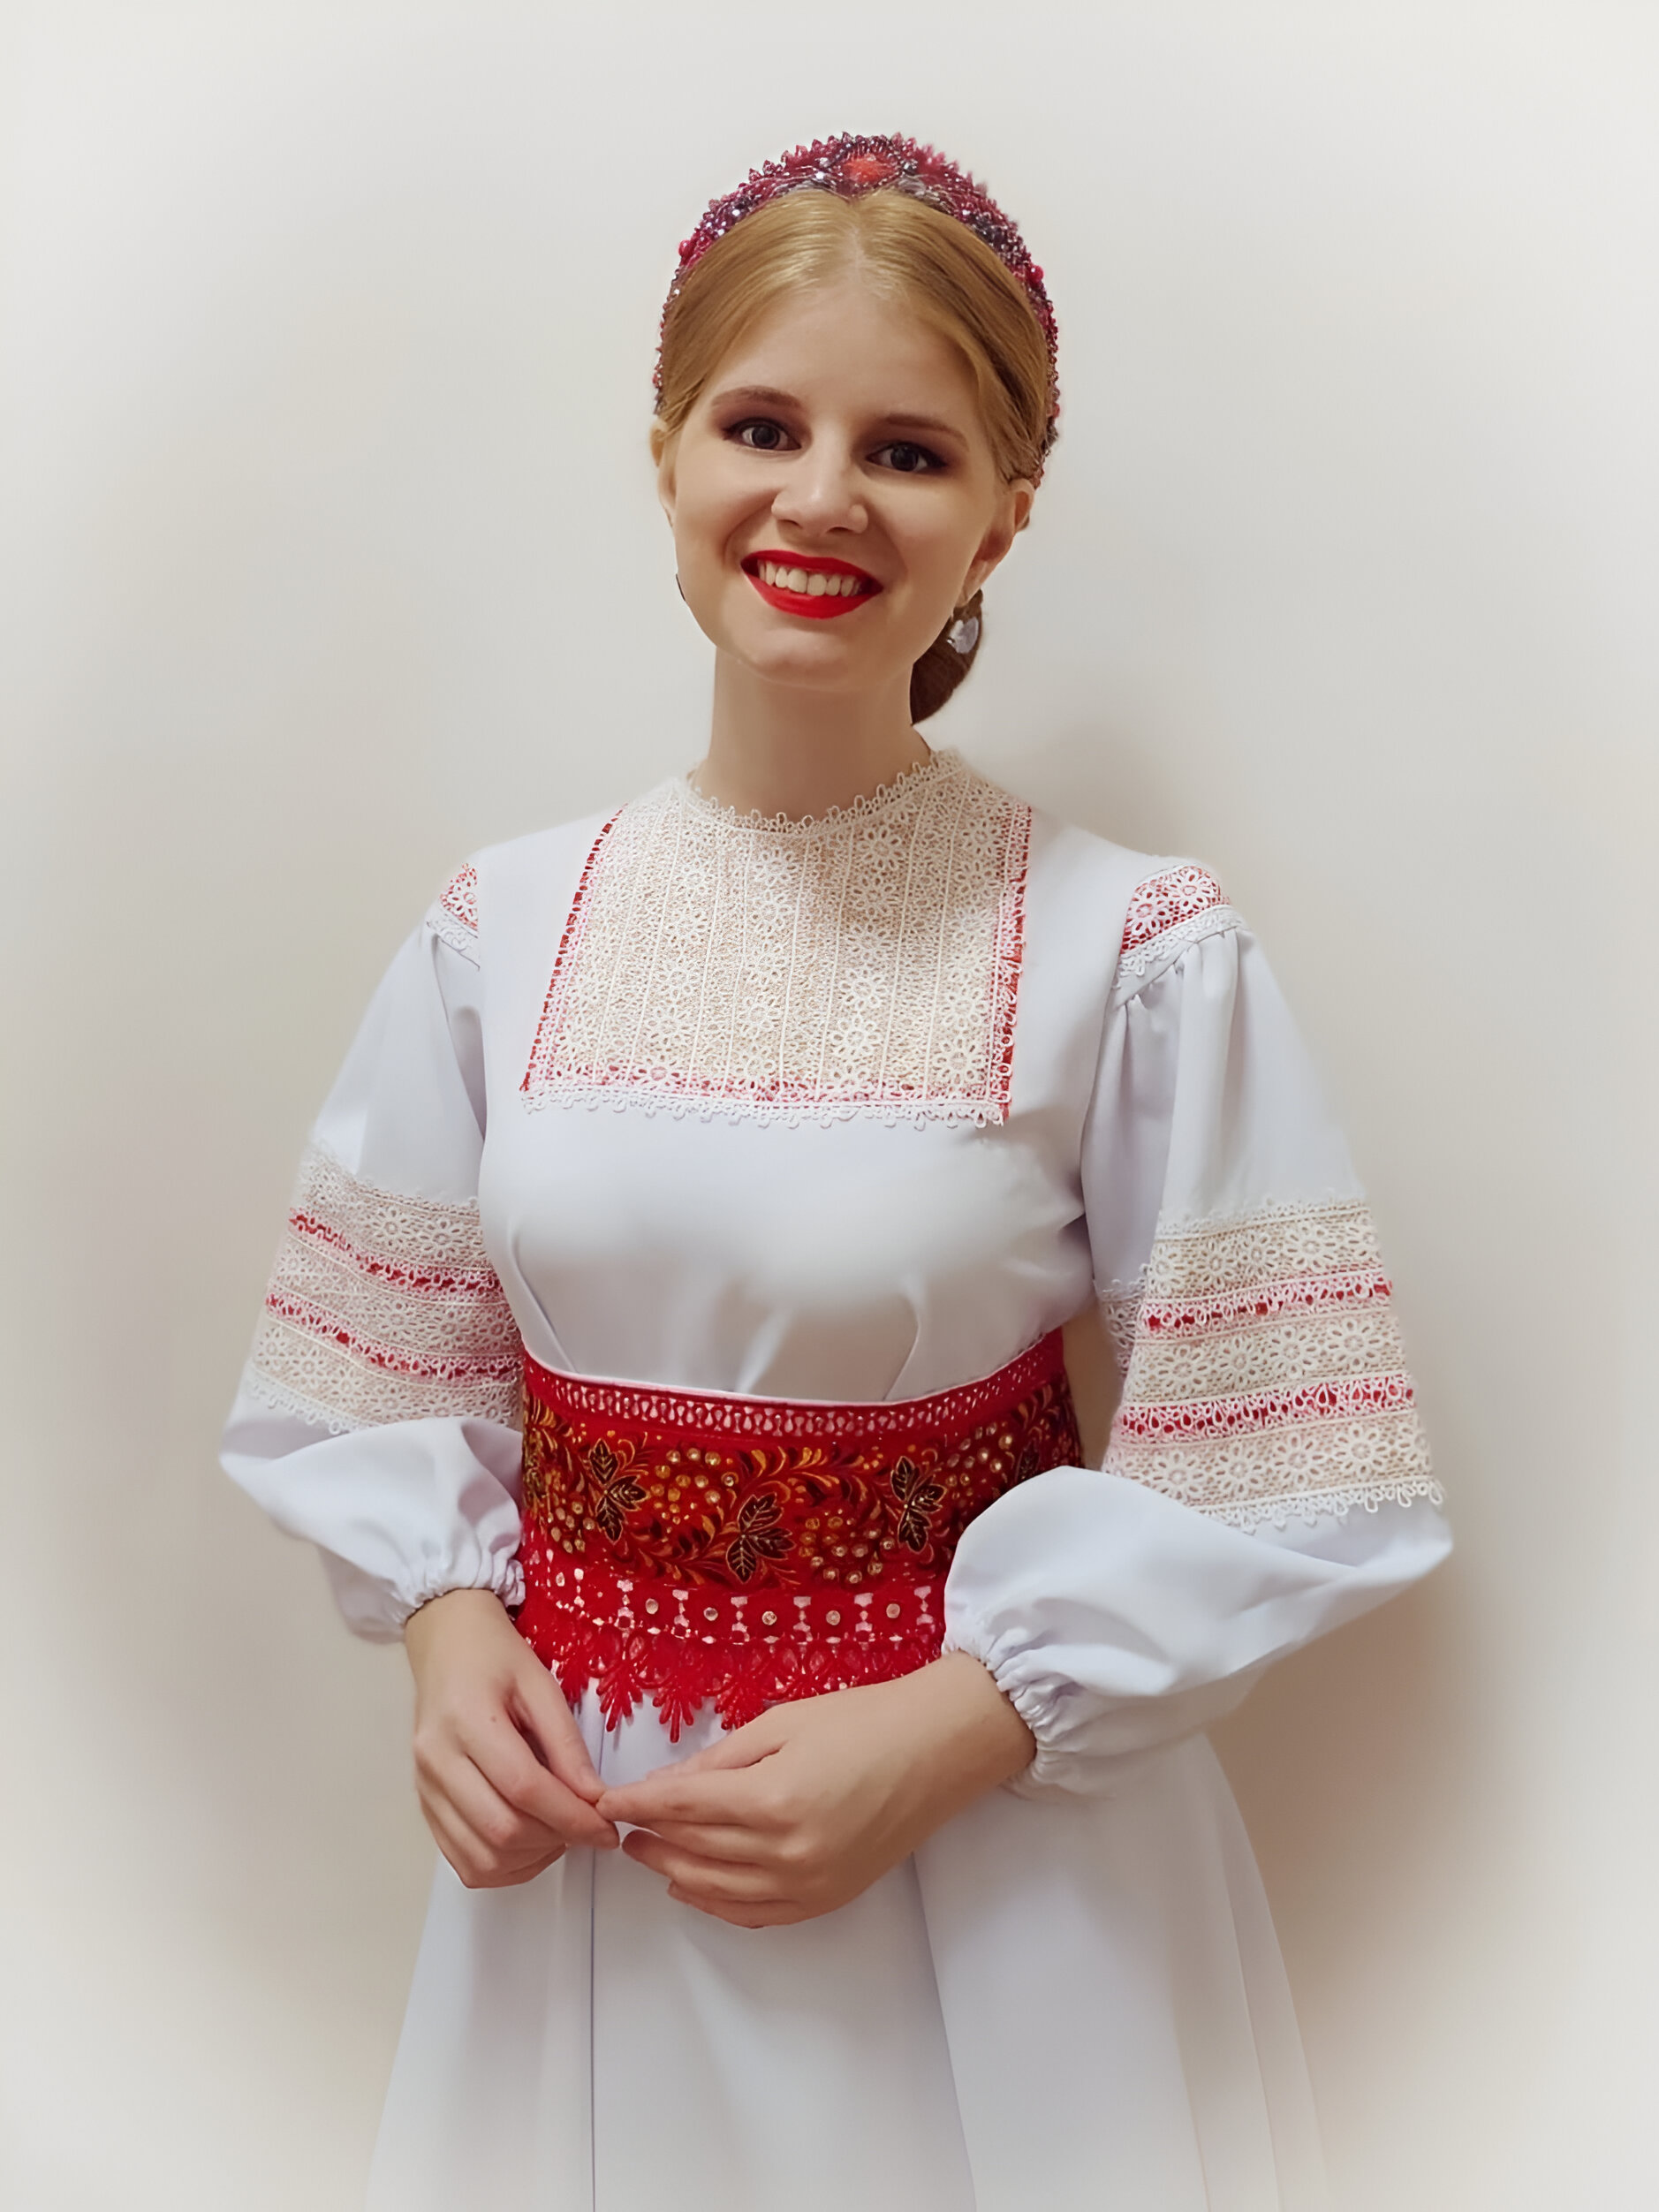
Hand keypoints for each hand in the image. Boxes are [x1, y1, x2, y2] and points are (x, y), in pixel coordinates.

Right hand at [403, 1589, 617, 1886]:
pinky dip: (503, 1866)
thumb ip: (568, 1745)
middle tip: (588, 1828)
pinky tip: (530, 1844)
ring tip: (560, 1834)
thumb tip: (595, 1800)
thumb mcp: (541, 1685)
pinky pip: (462, 1860)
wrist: (446, 1643)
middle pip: (501, 1829)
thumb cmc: (495, 1656)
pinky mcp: (424, 1805)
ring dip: (531, 1859)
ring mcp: (425, 1787)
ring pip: (480, 1857)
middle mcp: (437, 1759)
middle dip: (556, 1840)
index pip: (524, 1788)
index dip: (571, 1817)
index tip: (607, 1828)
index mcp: (466, 1719)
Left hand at [596, 1652, 1032, 1927]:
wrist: (936, 1751)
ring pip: (715, 1891)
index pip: (680, 1808)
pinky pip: (755, 1914)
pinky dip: (716, 1903)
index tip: (607, 1800)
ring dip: (672, 1873)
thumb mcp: (781, 1724)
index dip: (637, 1804)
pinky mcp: (826, 1899)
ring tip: (646, 1854)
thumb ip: (719, 1760)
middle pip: (692, 1850)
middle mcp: (785, 1852)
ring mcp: (807, 1884)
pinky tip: (692, 1887)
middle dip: (649, 1837)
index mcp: (772, 1799)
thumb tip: (666, 1784)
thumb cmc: (864, 1721)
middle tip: (620, 1824)